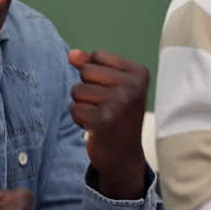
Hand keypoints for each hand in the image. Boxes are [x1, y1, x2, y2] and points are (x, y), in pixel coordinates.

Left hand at [68, 48, 148, 199]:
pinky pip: (74, 109)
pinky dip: (79, 119)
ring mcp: (120, 104)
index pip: (97, 56)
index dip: (96, 74)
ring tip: (100, 116)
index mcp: (139, 72)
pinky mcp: (104, 121)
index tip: (112, 91)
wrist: (123, 155)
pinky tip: (95, 127)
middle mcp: (133, 87)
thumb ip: (89, 63)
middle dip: (87, 88)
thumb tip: (71, 54)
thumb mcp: (109, 84)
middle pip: (86, 71)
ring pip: (77, 90)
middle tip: (104, 106)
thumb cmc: (115, 114)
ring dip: (82, 105)